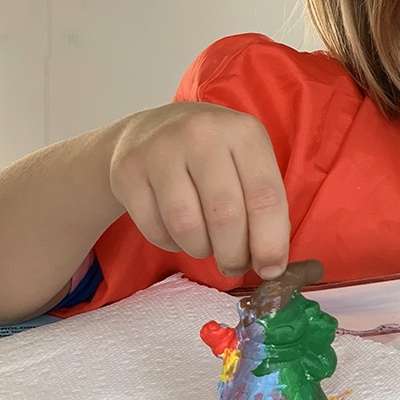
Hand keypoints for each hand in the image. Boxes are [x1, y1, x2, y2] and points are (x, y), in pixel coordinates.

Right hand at [109, 102, 289, 278]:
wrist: (150, 130)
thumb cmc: (213, 155)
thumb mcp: (247, 160)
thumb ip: (265, 205)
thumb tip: (271, 264)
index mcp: (243, 132)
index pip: (265, 196)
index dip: (271, 242)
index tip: (271, 269)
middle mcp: (202, 134)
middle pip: (225, 215)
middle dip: (235, 255)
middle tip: (236, 265)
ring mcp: (160, 150)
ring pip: (187, 226)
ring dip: (202, 250)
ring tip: (208, 245)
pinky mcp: (128, 171)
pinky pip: (155, 229)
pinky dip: (172, 244)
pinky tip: (179, 232)